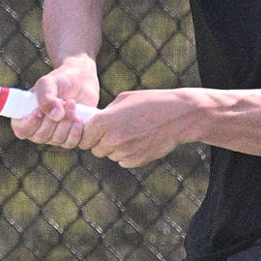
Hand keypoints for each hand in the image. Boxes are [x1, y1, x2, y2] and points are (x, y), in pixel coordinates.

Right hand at [11, 56, 98, 148]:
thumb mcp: (49, 82)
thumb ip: (46, 96)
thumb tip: (56, 116)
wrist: (81, 81)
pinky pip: (70, 143)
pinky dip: (75, 131)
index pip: (21, 130)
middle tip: (63, 100)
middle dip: (53, 120)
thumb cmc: (60, 80)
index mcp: (26, 115)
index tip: (39, 111)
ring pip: (57, 140)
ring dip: (67, 122)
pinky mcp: (69, 137)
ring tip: (72, 103)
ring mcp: (54, 135)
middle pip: (40, 137)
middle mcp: (38, 129)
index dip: (30, 124)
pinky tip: (79, 117)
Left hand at [79, 90, 199, 168]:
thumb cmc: (150, 103)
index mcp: (104, 122)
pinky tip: (139, 141)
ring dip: (115, 148)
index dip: (87, 135)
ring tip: (131, 134)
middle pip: (95, 149)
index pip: (83, 137)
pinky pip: (123, 161)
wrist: (177, 116)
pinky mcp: (135, 161)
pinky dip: (127, 154)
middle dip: (100, 142)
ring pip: (110, 155)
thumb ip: (106, 113)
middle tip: (113, 132)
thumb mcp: (123, 99)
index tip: (92, 133)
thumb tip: (94, 123)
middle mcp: (111, 139)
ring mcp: (124, 152)